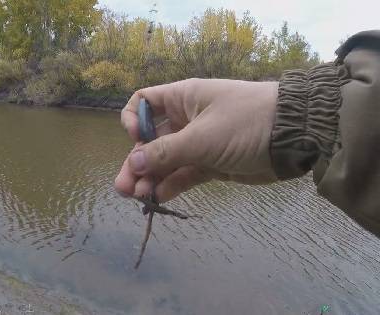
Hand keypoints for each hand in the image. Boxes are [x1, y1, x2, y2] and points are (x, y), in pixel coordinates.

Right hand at [115, 78, 278, 202]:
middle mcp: (185, 119)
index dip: (133, 120)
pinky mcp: (211, 165)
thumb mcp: (201, 137)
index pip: (143, 102)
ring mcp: (198, 143)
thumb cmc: (244, 124)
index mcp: (182, 99)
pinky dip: (171, 186)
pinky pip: (184, 175)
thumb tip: (132, 163)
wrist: (295, 137)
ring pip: (166, 162)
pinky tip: (158, 199)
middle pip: (150, 140)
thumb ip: (165, 153)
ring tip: (139, 199)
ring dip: (150, 179)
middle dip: (136, 162)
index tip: (135, 139)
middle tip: (123, 188)